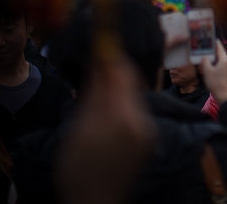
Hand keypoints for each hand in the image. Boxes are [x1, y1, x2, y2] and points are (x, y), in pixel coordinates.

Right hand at [57, 52, 154, 203]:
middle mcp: (141, 120)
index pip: (122, 72)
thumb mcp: (78, 128)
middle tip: (101, 56)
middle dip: (117, 69)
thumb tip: (99, 62)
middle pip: (132, 82)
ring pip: (135, 95)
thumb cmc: (77, 168)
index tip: (103, 40)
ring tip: (100, 81)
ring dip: (120, 85)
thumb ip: (93, 94)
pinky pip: (138, 110)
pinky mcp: (149, 138)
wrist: (95, 203)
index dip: (113, 54)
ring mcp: (148, 130)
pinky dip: (124, 102)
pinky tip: (108, 105)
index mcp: (120, 117)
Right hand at [199, 40, 226, 104]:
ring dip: (215, 60)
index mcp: (225, 60)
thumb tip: (205, 56)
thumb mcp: (207, 71)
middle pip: (221, 54)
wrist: (224, 95)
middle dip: (214, 53)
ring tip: (208, 60)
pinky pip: (223, 67)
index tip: (212, 39)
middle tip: (208, 49)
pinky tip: (212, 68)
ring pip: (222, 61)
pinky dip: (218, 65)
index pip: (220, 48)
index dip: (215, 43)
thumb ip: (205, 61)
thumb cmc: (215, 83)